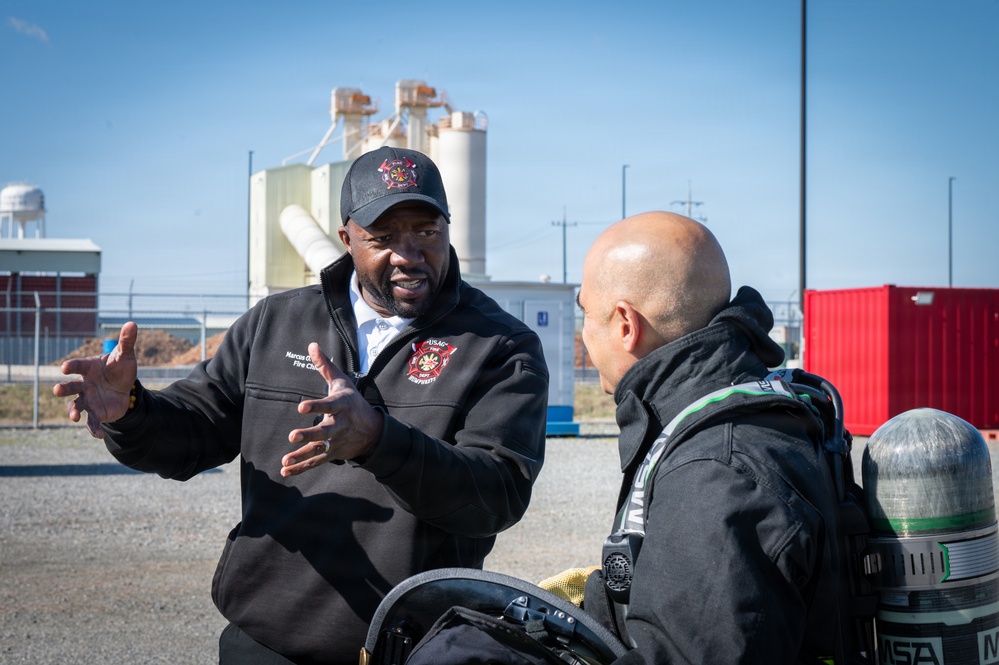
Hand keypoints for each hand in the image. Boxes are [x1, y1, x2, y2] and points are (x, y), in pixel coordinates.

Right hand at [53, 322, 138, 438]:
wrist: (125, 388)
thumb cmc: (120, 368)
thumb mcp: (125, 355)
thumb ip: (126, 342)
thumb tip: (132, 323)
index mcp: (88, 368)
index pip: (77, 365)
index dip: (70, 366)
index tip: (64, 367)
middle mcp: (84, 384)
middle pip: (70, 387)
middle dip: (63, 389)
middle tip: (57, 390)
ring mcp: (88, 399)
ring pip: (76, 406)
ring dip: (73, 411)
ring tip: (74, 417)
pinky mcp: (96, 412)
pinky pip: (92, 422)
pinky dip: (93, 429)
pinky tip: (99, 436)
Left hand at [281, 342, 382, 476]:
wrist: (373, 432)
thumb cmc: (353, 402)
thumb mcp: (342, 383)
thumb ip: (325, 366)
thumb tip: (312, 345)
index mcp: (341, 406)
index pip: (329, 405)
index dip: (316, 406)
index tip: (301, 406)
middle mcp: (340, 425)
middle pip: (324, 432)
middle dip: (309, 435)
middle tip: (293, 436)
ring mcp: (336, 442)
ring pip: (318, 449)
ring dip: (302, 455)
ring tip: (286, 460)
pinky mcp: (332, 454)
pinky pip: (315, 462)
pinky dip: (301, 467)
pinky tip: (286, 470)